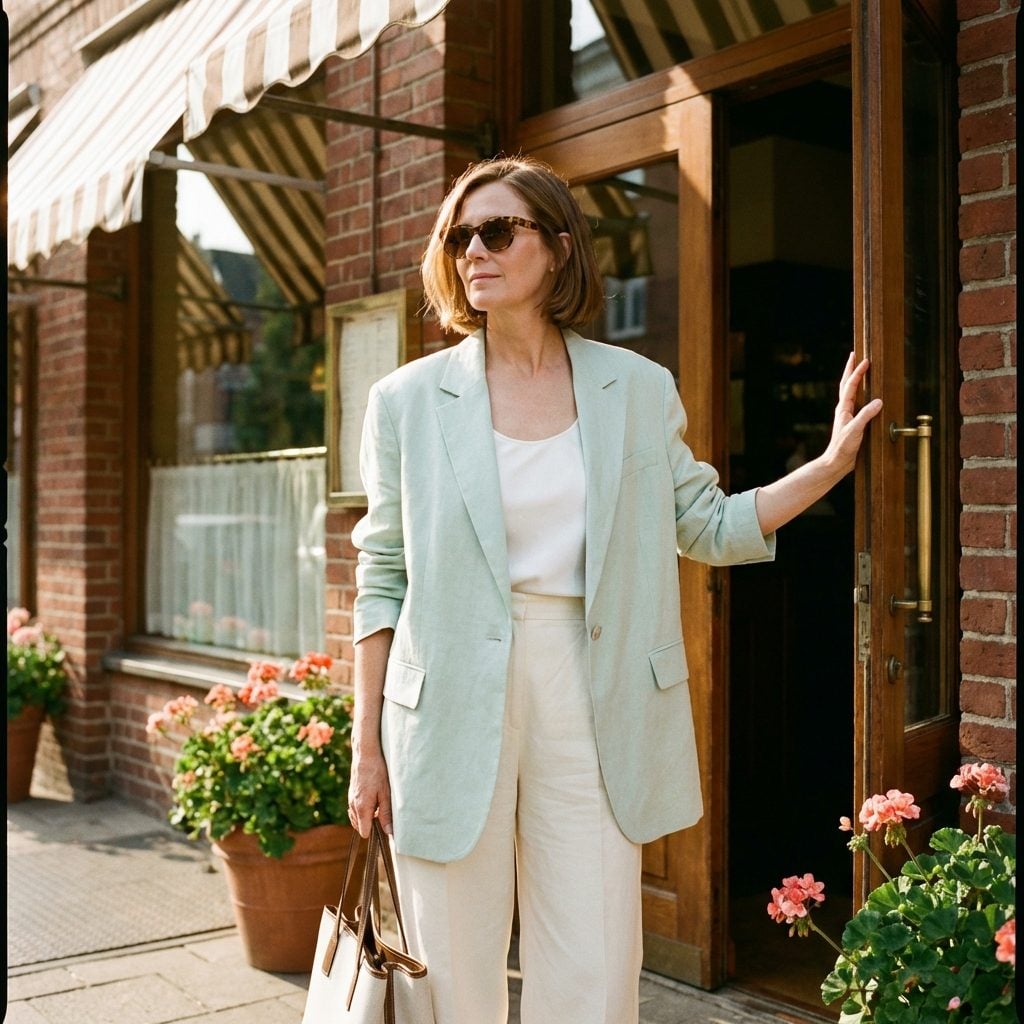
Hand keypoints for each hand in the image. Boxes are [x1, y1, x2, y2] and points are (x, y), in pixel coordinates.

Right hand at [348, 749, 392, 837]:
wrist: (365, 756)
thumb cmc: (377, 773)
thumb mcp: (385, 793)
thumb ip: (386, 814)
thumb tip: (389, 832)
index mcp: (362, 808)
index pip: (364, 832)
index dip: (374, 832)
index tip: (383, 826)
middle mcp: (353, 806)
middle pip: (359, 827)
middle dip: (370, 825)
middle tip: (382, 814)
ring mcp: (350, 800)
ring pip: (356, 818)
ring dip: (366, 817)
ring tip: (378, 806)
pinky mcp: (350, 795)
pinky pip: (354, 810)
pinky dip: (362, 810)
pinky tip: (372, 801)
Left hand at [823, 353, 882, 474]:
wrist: (837, 462)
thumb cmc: (843, 447)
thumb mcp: (856, 430)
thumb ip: (866, 415)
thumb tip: (879, 401)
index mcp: (843, 408)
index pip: (850, 385)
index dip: (858, 372)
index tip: (866, 360)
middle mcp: (844, 408)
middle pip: (846, 383)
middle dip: (850, 368)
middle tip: (855, 354)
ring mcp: (847, 414)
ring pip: (850, 391)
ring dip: (854, 378)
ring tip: (859, 368)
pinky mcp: (852, 421)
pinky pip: (856, 402)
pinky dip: (860, 392)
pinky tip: (866, 393)